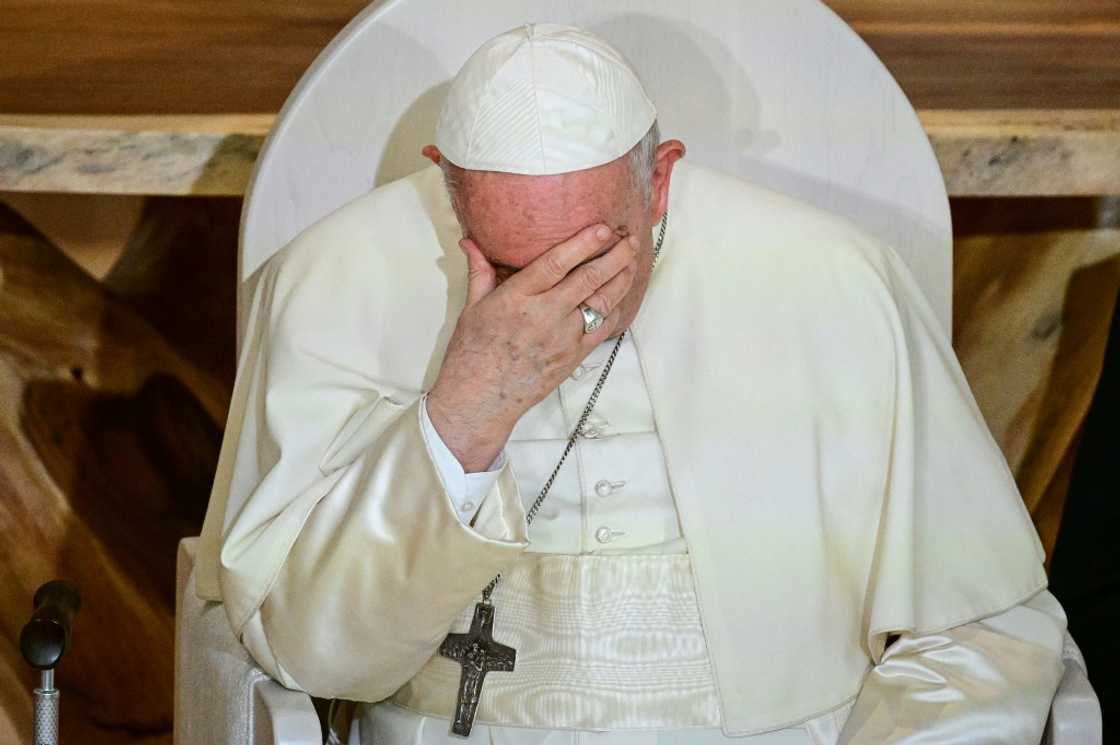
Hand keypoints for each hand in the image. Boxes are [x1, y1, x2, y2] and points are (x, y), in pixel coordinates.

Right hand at [427, 224, 637, 471]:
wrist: (480, 398)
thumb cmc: (472, 352)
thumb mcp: (472, 307)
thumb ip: (479, 270)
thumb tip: (469, 240)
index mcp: (517, 297)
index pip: (557, 263)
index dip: (584, 243)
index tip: (604, 228)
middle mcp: (544, 315)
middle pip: (589, 279)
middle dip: (615, 256)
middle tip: (630, 238)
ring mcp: (563, 337)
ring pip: (602, 302)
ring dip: (621, 279)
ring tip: (632, 260)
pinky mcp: (574, 356)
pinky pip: (602, 328)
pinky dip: (615, 309)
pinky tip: (620, 295)